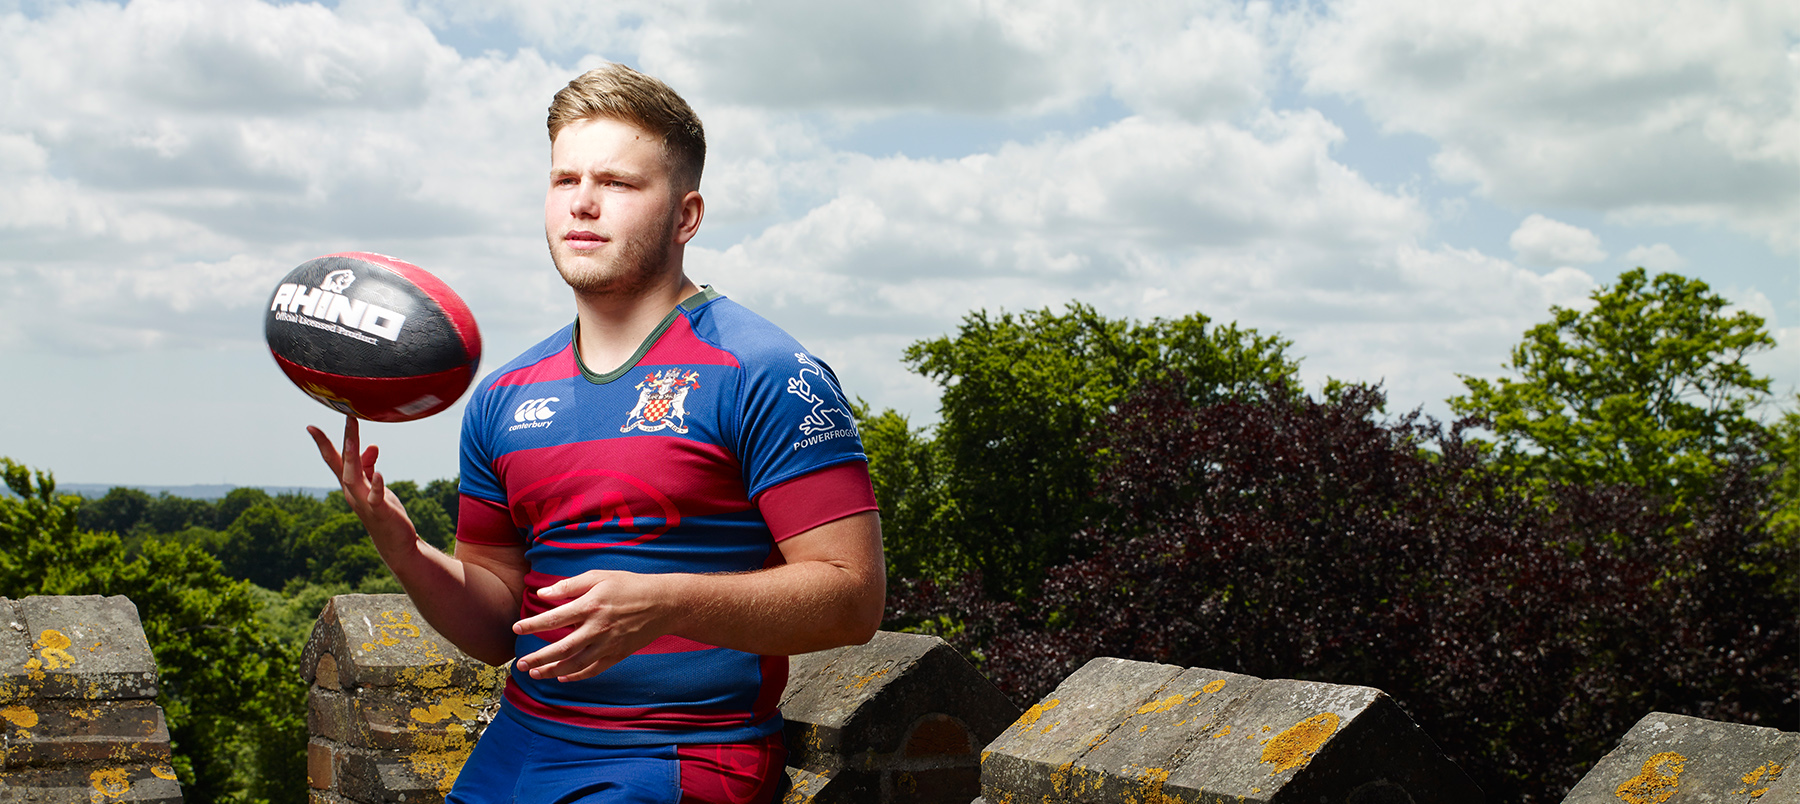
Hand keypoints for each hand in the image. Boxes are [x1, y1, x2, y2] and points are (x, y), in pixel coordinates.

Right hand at [306, 415, 415, 546]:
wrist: (394, 542)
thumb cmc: (383, 511)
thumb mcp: (375, 484)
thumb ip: (369, 466)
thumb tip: (371, 445)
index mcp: (350, 483)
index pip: (334, 459)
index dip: (323, 443)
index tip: (311, 426)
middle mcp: (352, 491)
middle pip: (343, 464)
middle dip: (345, 440)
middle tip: (349, 417)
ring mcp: (364, 502)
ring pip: (353, 478)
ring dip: (354, 458)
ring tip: (356, 439)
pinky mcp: (380, 511)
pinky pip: (376, 497)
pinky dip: (377, 486)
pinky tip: (380, 474)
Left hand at [512, 570, 674, 682]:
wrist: (663, 603)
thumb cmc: (629, 585)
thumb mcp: (599, 576)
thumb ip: (570, 585)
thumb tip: (542, 594)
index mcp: (591, 605)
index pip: (554, 619)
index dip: (532, 625)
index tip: (516, 628)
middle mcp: (598, 628)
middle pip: (561, 648)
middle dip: (538, 658)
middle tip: (520, 664)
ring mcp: (609, 644)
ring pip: (575, 663)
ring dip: (552, 670)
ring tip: (535, 673)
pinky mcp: (618, 654)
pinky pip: (594, 670)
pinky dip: (577, 676)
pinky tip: (563, 676)